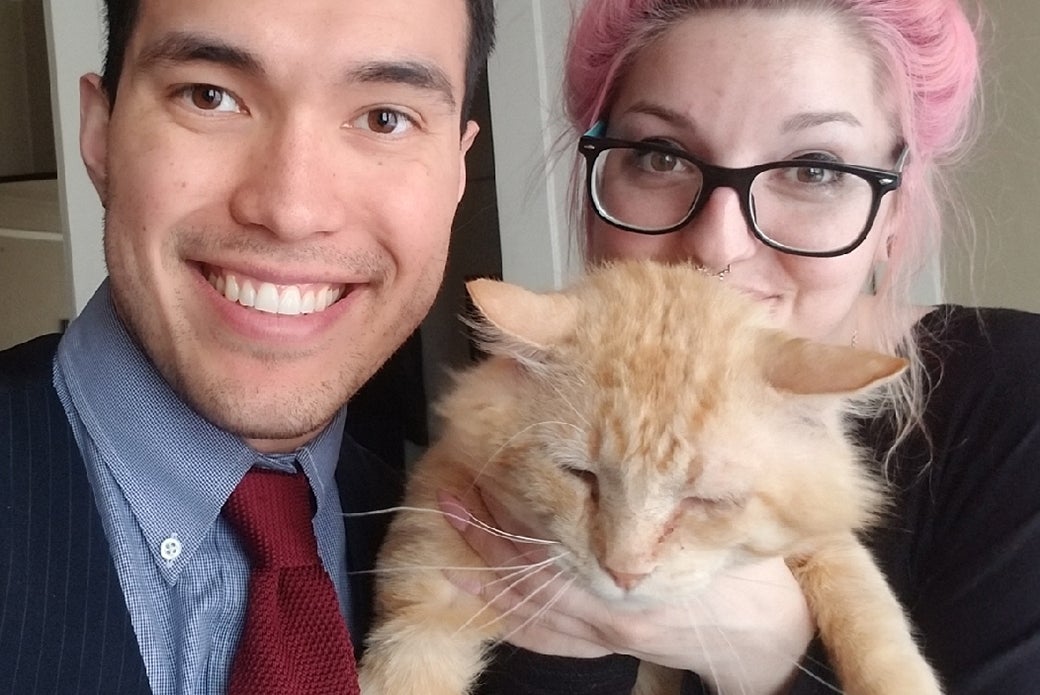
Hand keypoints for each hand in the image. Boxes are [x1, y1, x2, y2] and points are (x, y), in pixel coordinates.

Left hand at [438, 489, 815, 694]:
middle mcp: (609, 610)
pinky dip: (506, 614)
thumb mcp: (716, 521)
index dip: (516, 503)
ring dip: (484, 570)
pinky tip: (480, 593)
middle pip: (530, 570)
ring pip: (528, 604)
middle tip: (450, 493)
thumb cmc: (749, 570)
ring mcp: (604, 633)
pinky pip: (543, 638)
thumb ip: (664, 495)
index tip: (488, 466)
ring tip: (450, 532)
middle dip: (485, 532)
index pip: (556, 538)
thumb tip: (613, 442)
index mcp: (634, 577)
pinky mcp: (605, 645)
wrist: (767, 636)